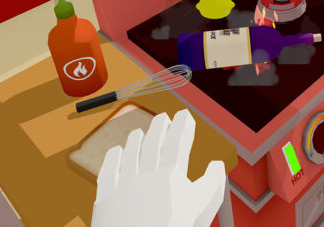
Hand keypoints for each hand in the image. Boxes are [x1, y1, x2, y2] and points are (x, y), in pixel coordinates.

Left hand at [91, 109, 226, 226]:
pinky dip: (112, 158)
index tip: (184, 115)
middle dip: (159, 127)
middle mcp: (146, 175)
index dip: (181, 125)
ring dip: (136, 139)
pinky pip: (108, 172)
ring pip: (130, 154)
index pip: (177, 142)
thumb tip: (216, 165)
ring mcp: (124, 186)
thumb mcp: (203, 207)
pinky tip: (115, 151)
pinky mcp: (107, 199)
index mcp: (171, 175)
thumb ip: (212, 183)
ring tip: (140, 131)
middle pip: (152, 143)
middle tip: (163, 117)